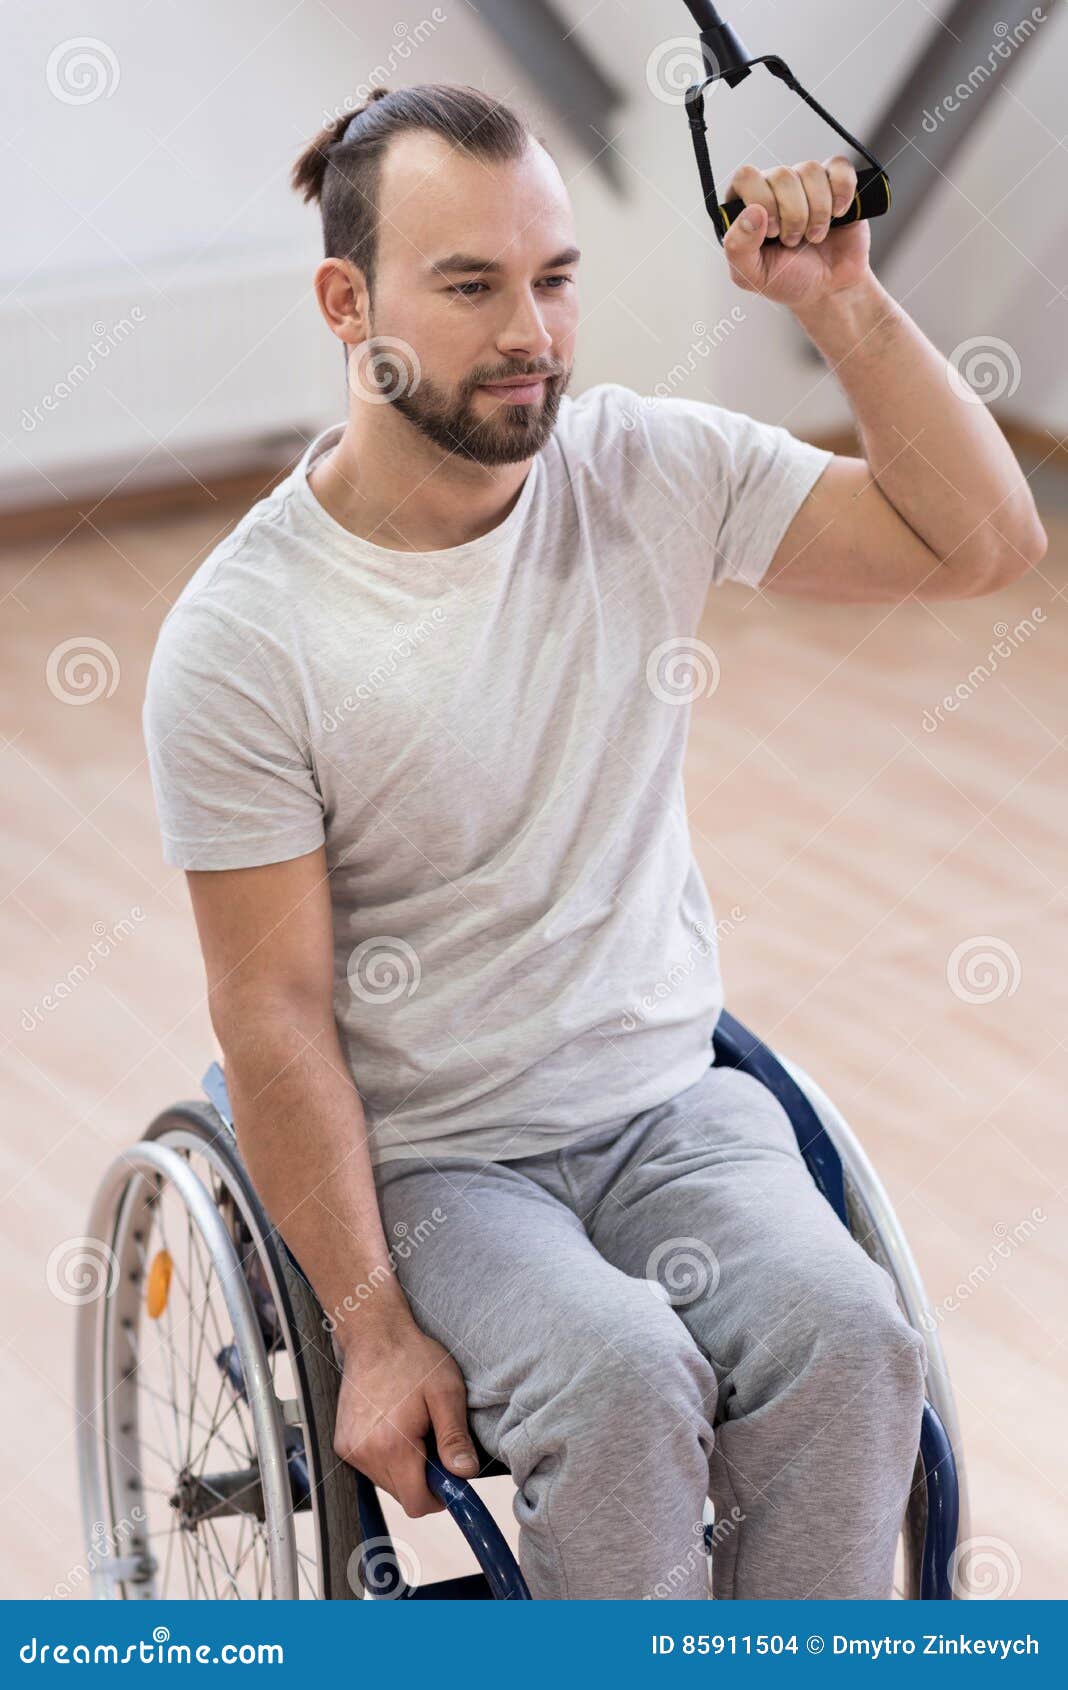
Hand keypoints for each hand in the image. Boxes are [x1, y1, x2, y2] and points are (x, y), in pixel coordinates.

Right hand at [332, 1322, 479, 1517]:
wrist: (374, 1335)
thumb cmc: (413, 1359)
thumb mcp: (446, 1393)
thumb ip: (455, 1438)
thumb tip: (465, 1474)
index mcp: (392, 1445)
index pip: (416, 1504)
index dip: (438, 1496)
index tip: (448, 1474)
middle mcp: (364, 1453)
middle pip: (402, 1494)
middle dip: (422, 1476)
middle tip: (431, 1437)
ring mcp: (349, 1449)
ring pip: (386, 1482)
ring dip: (404, 1466)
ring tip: (411, 1426)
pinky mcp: (342, 1442)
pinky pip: (370, 1467)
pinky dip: (386, 1456)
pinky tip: (392, 1425)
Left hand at [722, 156, 872, 310]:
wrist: (829, 289)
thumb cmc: (788, 280)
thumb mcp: (752, 275)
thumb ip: (738, 247)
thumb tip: (752, 211)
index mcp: (746, 205)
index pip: (746, 177)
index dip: (761, 201)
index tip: (772, 231)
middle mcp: (773, 188)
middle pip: (782, 175)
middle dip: (793, 215)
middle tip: (793, 241)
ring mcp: (804, 183)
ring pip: (810, 171)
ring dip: (818, 211)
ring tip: (814, 236)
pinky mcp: (834, 182)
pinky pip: (839, 167)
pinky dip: (842, 191)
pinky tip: (838, 214)